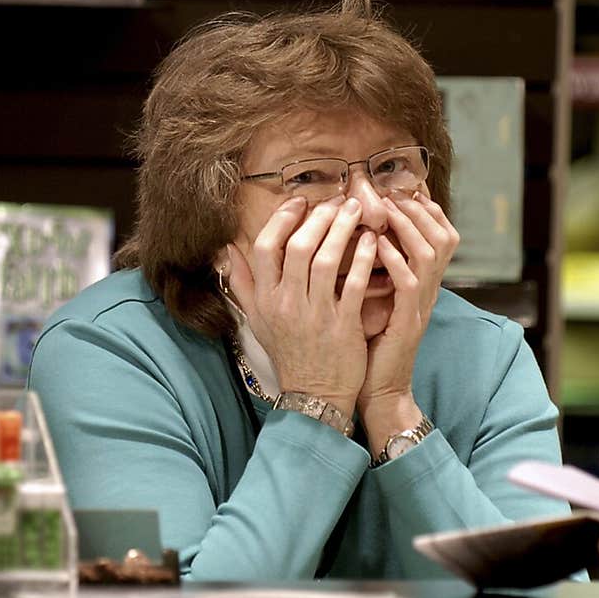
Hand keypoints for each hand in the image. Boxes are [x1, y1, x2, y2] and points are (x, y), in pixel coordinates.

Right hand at [227, 196, 375, 416]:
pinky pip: (354, 284)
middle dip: (319, 217)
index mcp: (265, 300)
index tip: (300, 203)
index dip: (282, 219)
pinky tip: (372, 242)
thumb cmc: (288, 353)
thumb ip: (242, 283)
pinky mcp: (343, 326)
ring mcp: (315, 315)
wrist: (314, 396)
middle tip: (336, 201)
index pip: (265, 247)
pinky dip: (363, 258)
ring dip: (342, 230)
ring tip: (355, 212)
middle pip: (298, 247)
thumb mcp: (256, 320)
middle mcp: (286, 304)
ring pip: (327, 260)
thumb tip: (226, 249)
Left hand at [358, 192, 458, 446]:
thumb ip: (372, 269)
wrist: (375, 391)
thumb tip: (353, 235)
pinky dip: (395, 258)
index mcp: (420, 284)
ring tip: (386, 211)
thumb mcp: (373, 299)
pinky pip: (409, 282)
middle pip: (444, 237)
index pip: (439, 235)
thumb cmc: (368, 346)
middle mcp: (427, 291)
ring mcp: (420, 306)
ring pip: (431, 252)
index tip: (402, 188)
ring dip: (408, 226)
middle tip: (394, 193)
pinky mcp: (407, 322)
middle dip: (420, 210)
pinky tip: (377, 243)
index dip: (426, 209)